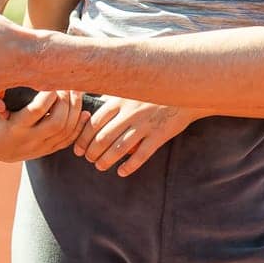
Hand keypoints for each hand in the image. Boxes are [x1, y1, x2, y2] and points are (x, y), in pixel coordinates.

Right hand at [0, 89, 88, 162]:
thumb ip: (5, 97)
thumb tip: (19, 77)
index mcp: (15, 127)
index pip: (36, 110)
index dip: (48, 95)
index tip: (51, 81)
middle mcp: (30, 139)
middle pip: (57, 122)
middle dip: (66, 102)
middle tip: (67, 86)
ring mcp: (42, 147)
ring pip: (66, 131)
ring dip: (75, 110)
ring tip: (76, 93)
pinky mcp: (50, 150)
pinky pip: (69, 140)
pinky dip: (79, 125)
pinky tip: (84, 112)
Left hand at [73, 98, 200, 176]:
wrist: (185, 93)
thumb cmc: (153, 92)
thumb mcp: (131, 89)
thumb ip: (112, 98)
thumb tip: (91, 108)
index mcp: (120, 101)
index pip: (94, 123)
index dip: (83, 138)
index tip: (78, 149)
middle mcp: (130, 113)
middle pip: (103, 138)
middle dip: (92, 152)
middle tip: (89, 159)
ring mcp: (145, 125)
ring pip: (119, 148)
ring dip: (106, 161)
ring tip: (100, 166)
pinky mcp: (159, 135)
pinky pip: (141, 155)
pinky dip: (129, 166)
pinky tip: (122, 172)